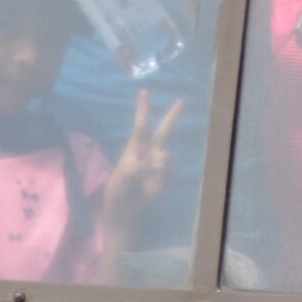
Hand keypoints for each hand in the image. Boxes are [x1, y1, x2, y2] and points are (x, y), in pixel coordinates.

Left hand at [101, 90, 184, 223]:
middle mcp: (149, 151)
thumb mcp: (123, 177)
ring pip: (166, 157)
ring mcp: (159, 163)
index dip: (143, 109)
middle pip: (163, 130)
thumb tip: (154, 162)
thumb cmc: (119, 189)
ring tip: (148, 178)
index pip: (140, 125)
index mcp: (135, 147)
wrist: (126, 209)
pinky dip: (163, 179)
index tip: (144, 92)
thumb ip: (137, 167)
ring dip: (158, 167)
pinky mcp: (166, 176)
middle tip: (182, 101)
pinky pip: (171, 172)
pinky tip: (153, 185)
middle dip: (173, 115)